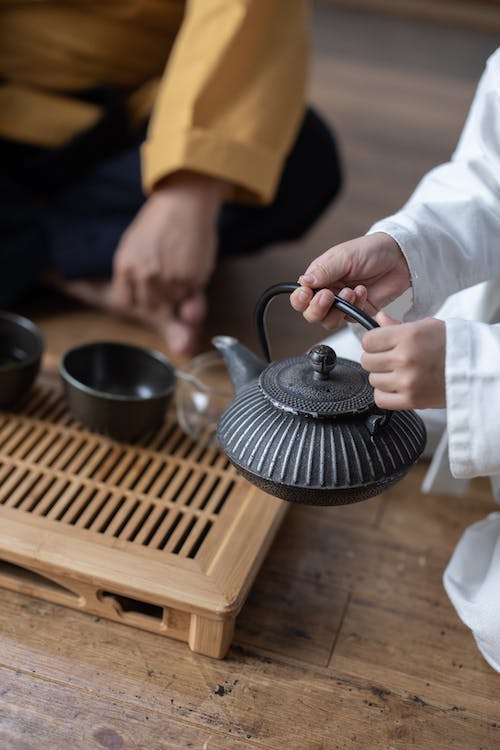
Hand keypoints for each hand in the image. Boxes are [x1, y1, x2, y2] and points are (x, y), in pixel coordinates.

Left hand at [110, 170, 225, 354]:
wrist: (185, 201)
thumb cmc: (160, 220)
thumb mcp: (135, 245)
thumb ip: (133, 275)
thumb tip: (130, 298)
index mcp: (125, 265)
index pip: (127, 302)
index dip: (139, 300)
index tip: (148, 293)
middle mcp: (145, 275)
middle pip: (151, 305)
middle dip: (160, 296)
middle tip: (169, 275)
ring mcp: (169, 278)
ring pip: (173, 301)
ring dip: (179, 291)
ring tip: (181, 264)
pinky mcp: (191, 278)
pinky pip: (192, 293)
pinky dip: (194, 284)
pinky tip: (192, 262)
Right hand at [290, 232, 410, 329]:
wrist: (400, 257)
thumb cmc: (371, 250)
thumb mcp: (344, 256)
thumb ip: (323, 271)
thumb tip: (302, 282)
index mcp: (319, 277)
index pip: (300, 296)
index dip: (301, 300)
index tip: (308, 294)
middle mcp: (328, 292)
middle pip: (311, 314)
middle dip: (318, 308)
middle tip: (329, 296)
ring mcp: (343, 304)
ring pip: (328, 321)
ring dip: (338, 309)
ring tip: (351, 291)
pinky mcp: (358, 311)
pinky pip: (350, 318)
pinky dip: (356, 306)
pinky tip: (363, 292)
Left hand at [360, 311, 445, 409]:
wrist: (476, 368)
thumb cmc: (454, 345)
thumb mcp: (427, 326)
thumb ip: (397, 326)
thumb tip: (379, 319)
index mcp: (408, 336)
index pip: (368, 341)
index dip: (372, 343)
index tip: (379, 345)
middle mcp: (405, 358)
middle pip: (367, 361)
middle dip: (376, 360)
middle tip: (390, 359)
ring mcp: (407, 380)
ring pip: (373, 380)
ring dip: (383, 377)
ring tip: (399, 373)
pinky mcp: (411, 400)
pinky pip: (380, 399)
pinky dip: (385, 395)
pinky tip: (397, 387)